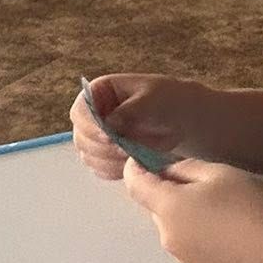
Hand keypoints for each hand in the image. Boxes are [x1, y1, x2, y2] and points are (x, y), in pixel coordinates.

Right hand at [69, 74, 206, 181]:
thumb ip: (129, 110)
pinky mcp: (106, 156)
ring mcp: (97, 137)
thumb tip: (109, 123)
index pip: (81, 111)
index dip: (89, 125)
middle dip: (103, 148)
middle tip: (126, 151)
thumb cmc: (167, 100)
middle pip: (81, 137)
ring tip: (136, 156)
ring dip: (110, 161)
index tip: (108, 136)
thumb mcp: (151, 99)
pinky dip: (115, 170)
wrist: (182, 119)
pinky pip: (100, 169)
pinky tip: (134, 164)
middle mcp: (93, 115)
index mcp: (99, 92)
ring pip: (89, 156)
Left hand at [123, 158, 262, 262]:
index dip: (134, 169)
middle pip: (157, 209)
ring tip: (221, 211)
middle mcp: (167, 237)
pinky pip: (190, 246)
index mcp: (168, 209)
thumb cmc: (251, 205)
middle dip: (169, 194)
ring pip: (174, 228)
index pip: (135, 186)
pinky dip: (199, 236)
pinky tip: (228, 233)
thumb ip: (183, 168)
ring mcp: (182, 259)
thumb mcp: (217, 172)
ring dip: (185, 216)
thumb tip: (166, 172)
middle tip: (204, 185)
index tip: (141, 159)